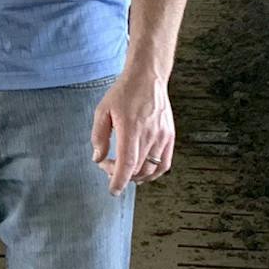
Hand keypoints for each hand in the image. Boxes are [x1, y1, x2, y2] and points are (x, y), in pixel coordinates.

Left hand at [92, 68, 173, 194]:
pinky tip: (142, 171)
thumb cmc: (124, 92)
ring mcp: (162, 136)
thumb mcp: (103, 110)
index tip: (113, 191)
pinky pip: (164, 164)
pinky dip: (153, 173)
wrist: (148, 77)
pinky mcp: (169, 136)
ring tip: (124, 170)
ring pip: (151, 170)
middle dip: (121, 175)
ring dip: (136, 176)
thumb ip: (99, 136)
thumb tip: (98, 158)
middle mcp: (149, 135)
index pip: (127, 164)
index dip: (119, 181)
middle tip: (109, 167)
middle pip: (136, 169)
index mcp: (131, 128)